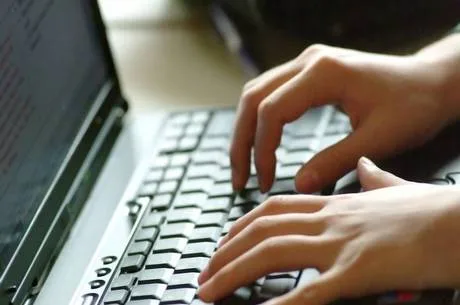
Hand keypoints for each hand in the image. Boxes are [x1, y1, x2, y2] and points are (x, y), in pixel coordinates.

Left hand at [198, 157, 459, 303]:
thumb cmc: (435, 211)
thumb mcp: (397, 190)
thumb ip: (374, 181)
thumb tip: (363, 168)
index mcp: (337, 204)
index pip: (275, 208)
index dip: (242, 224)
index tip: (224, 241)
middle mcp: (331, 220)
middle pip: (263, 230)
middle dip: (226, 252)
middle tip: (204, 272)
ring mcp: (343, 243)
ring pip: (273, 253)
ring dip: (234, 273)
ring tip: (208, 290)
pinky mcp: (361, 270)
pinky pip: (311, 290)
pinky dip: (280, 303)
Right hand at [230, 43, 456, 192]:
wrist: (432, 82)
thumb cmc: (414, 105)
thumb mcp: (379, 138)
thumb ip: (335, 162)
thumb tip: (296, 185)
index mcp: (324, 72)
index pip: (272, 110)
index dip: (262, 150)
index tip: (264, 181)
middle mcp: (309, 61)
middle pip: (252, 98)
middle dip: (241, 141)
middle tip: (240, 179)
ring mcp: (307, 63)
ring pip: (256, 94)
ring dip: (245, 130)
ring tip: (244, 166)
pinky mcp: (309, 72)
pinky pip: (270, 93)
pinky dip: (259, 120)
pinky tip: (260, 143)